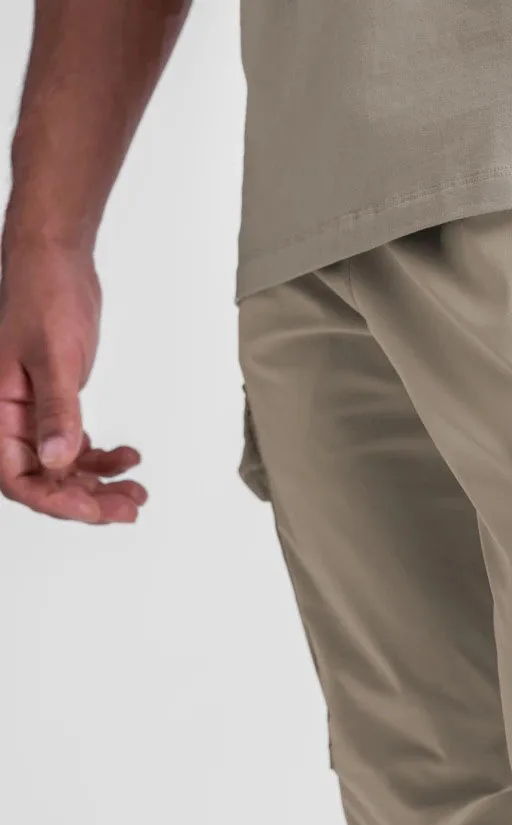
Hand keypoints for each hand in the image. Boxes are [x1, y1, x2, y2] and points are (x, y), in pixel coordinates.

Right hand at [0, 245, 145, 522]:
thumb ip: (56, 412)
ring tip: (137, 492)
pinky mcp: (55, 405)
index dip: (56, 500)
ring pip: (63, 468)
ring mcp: (33, 414)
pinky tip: (129, 458)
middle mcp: (10, 419)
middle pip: (44, 480)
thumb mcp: (53, 358)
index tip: (96, 510)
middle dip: (87, 500)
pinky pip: (74, 446)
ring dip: (100, 484)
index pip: (18, 478)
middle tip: (130, 508)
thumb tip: (56, 461)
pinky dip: (102, 458)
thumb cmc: (43, 300)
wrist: (56, 265)